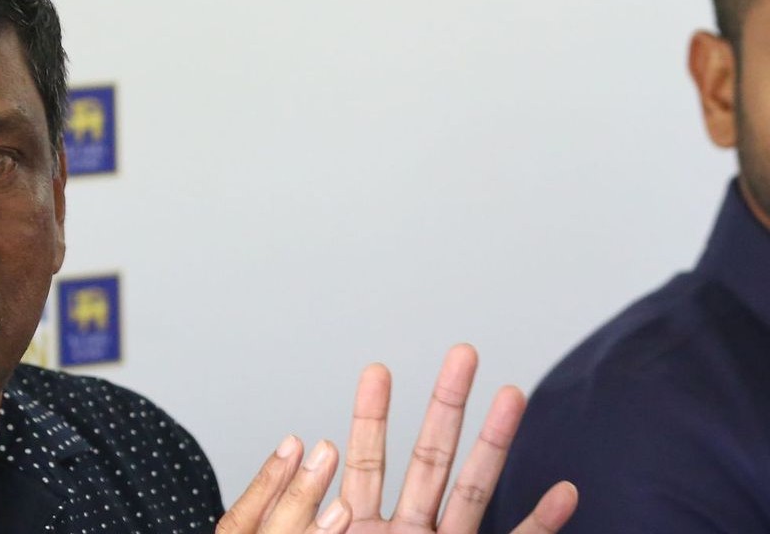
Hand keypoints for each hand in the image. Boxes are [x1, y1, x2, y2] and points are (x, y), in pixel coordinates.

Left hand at [216, 344, 577, 532]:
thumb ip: (304, 522)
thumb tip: (304, 456)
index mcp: (355, 530)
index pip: (363, 461)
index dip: (370, 416)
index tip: (376, 369)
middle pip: (428, 459)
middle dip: (444, 405)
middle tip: (460, 352)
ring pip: (474, 492)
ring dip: (496, 446)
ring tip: (512, 393)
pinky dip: (538, 524)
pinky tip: (564, 490)